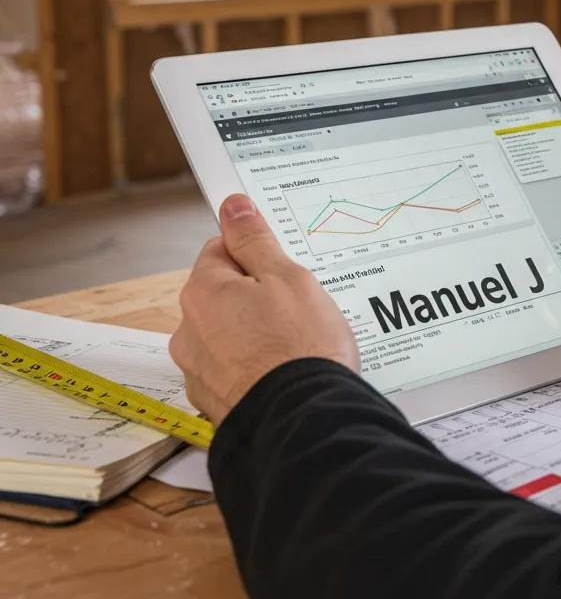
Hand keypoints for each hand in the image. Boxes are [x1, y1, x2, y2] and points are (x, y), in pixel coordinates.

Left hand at [169, 194, 358, 424]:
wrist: (306, 421)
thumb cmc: (300, 347)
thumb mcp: (287, 277)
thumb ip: (254, 240)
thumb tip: (232, 205)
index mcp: (203, 291)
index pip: (221, 249)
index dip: (257, 255)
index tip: (283, 267)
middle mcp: (188, 330)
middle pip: (223, 293)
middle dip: (257, 295)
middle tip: (297, 307)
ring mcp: (198, 370)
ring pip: (228, 333)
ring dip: (254, 332)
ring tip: (295, 344)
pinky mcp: (213, 402)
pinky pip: (234, 368)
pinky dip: (254, 366)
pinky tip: (284, 371)